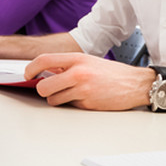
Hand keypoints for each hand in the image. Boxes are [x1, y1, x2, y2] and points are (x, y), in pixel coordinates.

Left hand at [28, 53, 153, 110]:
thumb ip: (69, 66)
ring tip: (71, 94)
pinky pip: (70, 106)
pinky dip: (74, 104)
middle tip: (50, 89)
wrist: (136, 84)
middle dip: (43, 90)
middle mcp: (78, 73)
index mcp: (77, 59)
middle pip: (43, 87)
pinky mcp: (88, 104)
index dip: (30, 69)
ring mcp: (83, 90)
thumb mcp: (90, 61)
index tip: (28, 75)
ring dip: (58, 99)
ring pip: (53, 100)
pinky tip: (86, 98)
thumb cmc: (113, 73)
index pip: (44, 61)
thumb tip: (47, 73)